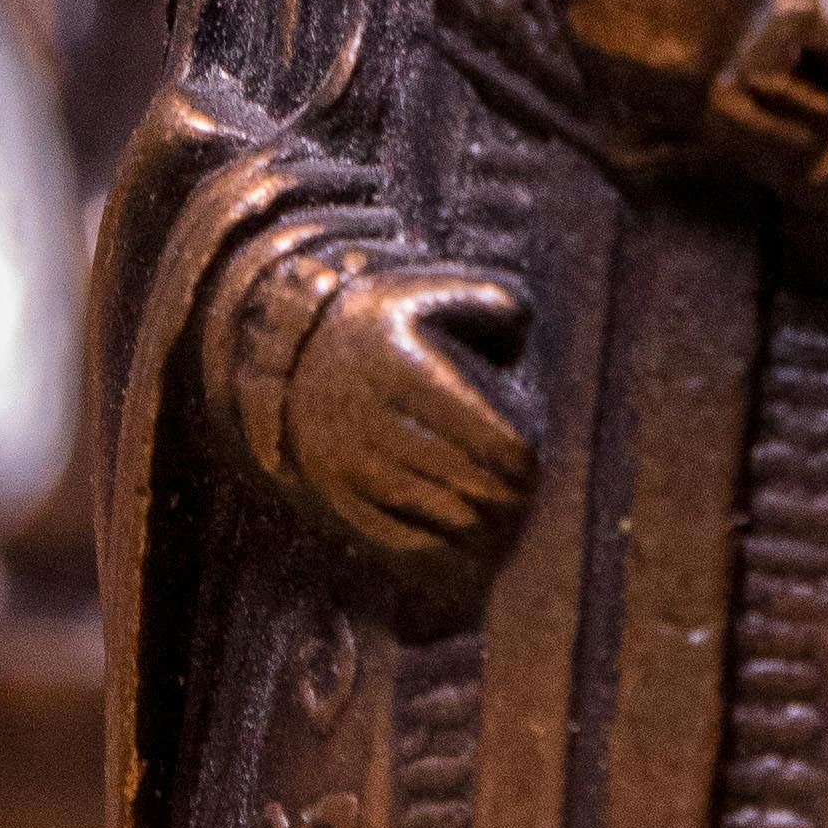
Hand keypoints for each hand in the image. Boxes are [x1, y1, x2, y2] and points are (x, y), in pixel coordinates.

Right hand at [284, 260, 536, 576]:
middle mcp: (363, 410)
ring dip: (465, 516)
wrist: (295, 346)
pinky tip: (453, 530)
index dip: (513, 454)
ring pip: (418, 500)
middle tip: (524, 495)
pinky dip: (422, 535)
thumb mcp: (431, 292)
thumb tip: (524, 335)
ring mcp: (341, 452)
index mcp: (397, 362)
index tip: (532, 461)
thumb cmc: (384, 320)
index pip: (473, 424)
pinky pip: (382, 522)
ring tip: (496, 515)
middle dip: (496, 489)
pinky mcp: (328, 481)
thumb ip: (489, 302)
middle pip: (450, 467)